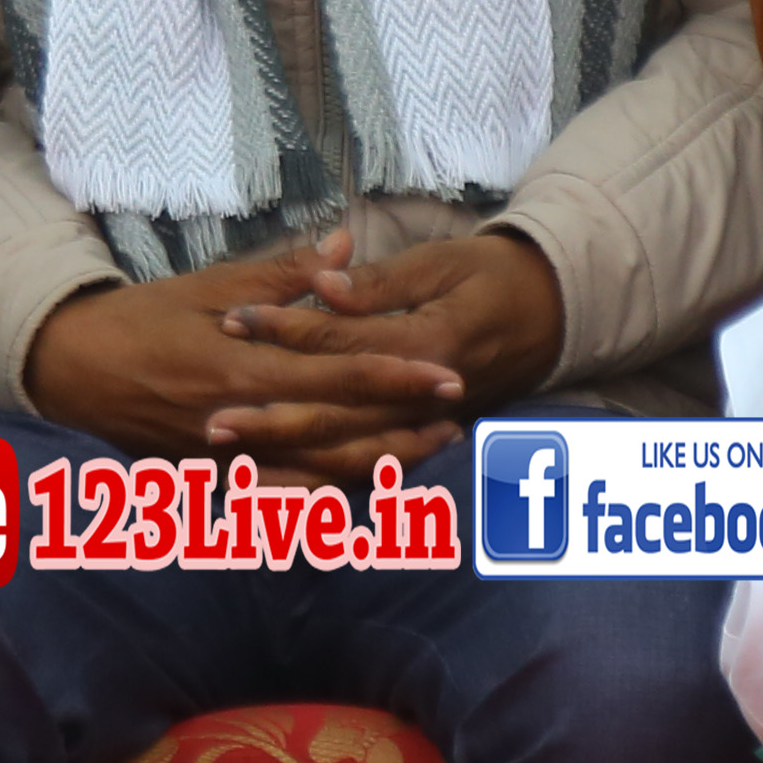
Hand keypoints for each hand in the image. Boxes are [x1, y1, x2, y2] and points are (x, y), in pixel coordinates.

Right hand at [23, 233, 475, 481]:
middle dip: (403, 428)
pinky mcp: (214, 482)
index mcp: (241, 369)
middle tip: (459, 418)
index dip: (397, 377)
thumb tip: (346, 242)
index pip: (336, 377)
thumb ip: (282, 274)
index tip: (448, 375)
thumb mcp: (209, 287)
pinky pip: (283, 496)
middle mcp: (240, 425)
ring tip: (429, 450)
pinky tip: (369, 485)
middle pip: (339, 436)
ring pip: (318, 476)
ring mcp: (226, 463)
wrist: (69, 371)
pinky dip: (330, 496)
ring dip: (378, 465)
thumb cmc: (140, 319)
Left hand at [208, 226, 567, 474]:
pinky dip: (323, 491)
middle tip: (210, 424)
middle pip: (339, 417)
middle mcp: (426, 400)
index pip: (343, 343)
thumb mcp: (441, 264)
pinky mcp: (423, 443)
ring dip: (292, 468)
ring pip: (351, 460)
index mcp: (429, 346)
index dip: (283, 331)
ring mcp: (427, 429)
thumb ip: (380, 282)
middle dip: (273, 422)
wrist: (551, 316)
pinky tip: (277, 498)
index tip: (229, 321)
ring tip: (231, 472)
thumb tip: (323, 283)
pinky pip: (369, 477)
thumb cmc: (491, 279)